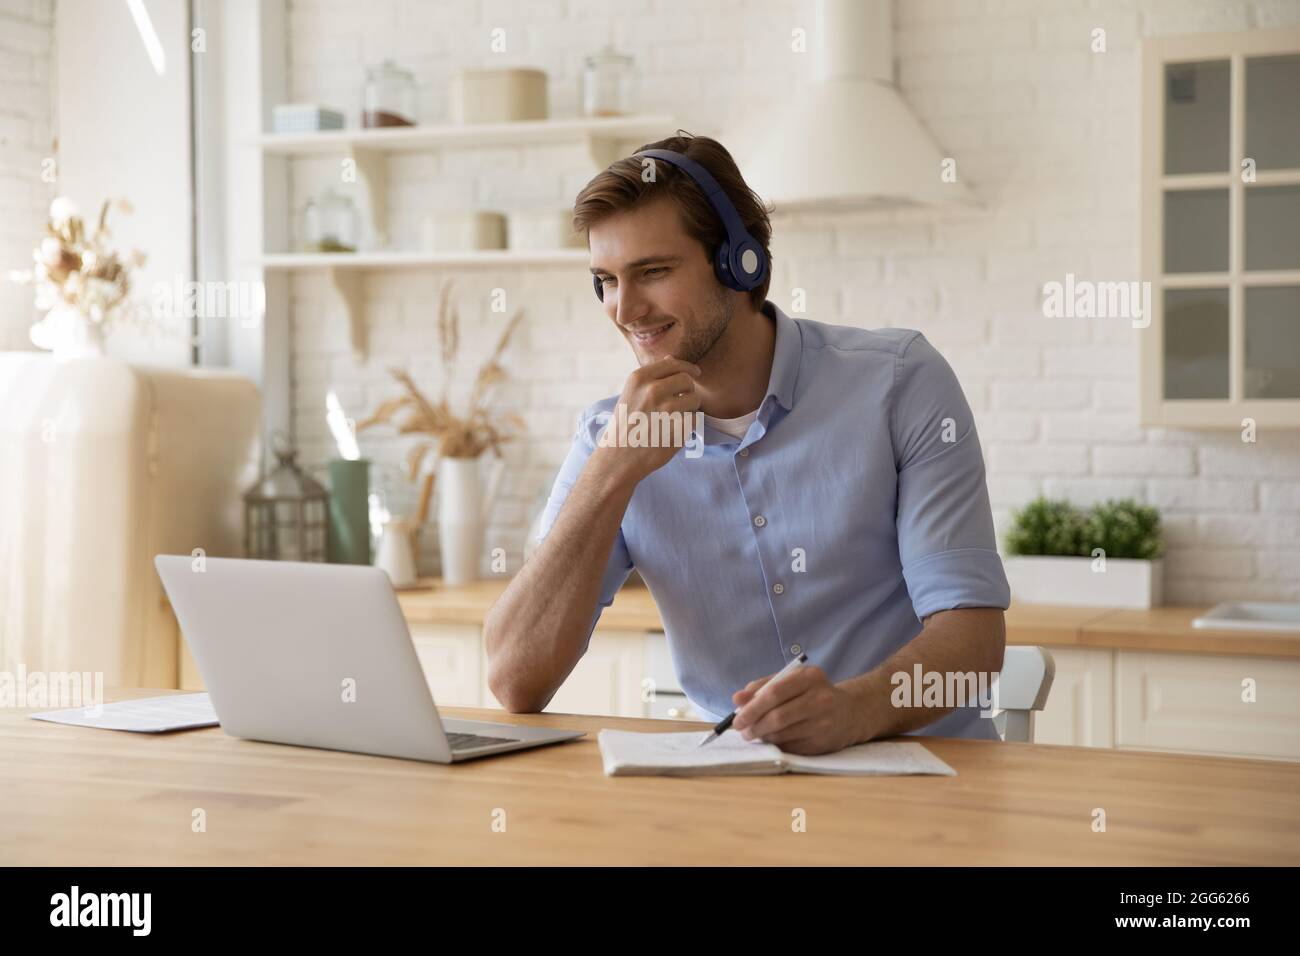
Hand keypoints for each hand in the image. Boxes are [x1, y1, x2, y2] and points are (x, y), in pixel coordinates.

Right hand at [594, 356, 701, 484]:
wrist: (618, 458)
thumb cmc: (625, 426)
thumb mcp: (631, 395)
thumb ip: (652, 377)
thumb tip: (671, 358)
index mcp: (639, 378)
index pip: (673, 364)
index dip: (688, 368)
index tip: (696, 373)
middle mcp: (653, 390)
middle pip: (687, 380)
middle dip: (688, 391)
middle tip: (680, 404)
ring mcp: (666, 409)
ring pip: (694, 400)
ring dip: (689, 409)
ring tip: (673, 420)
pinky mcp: (677, 428)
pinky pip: (695, 419)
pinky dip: (688, 426)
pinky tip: (672, 432)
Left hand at [729, 666, 867, 755]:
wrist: (850, 712)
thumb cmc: (812, 693)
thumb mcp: (792, 680)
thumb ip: (762, 686)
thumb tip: (737, 699)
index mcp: (810, 677)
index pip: (774, 693)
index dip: (752, 708)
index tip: (737, 718)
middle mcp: (820, 699)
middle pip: (778, 716)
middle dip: (754, 726)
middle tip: (742, 730)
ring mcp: (824, 723)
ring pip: (783, 734)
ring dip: (763, 737)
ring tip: (755, 734)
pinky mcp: (823, 743)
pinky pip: (791, 747)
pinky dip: (776, 745)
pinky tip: (772, 740)